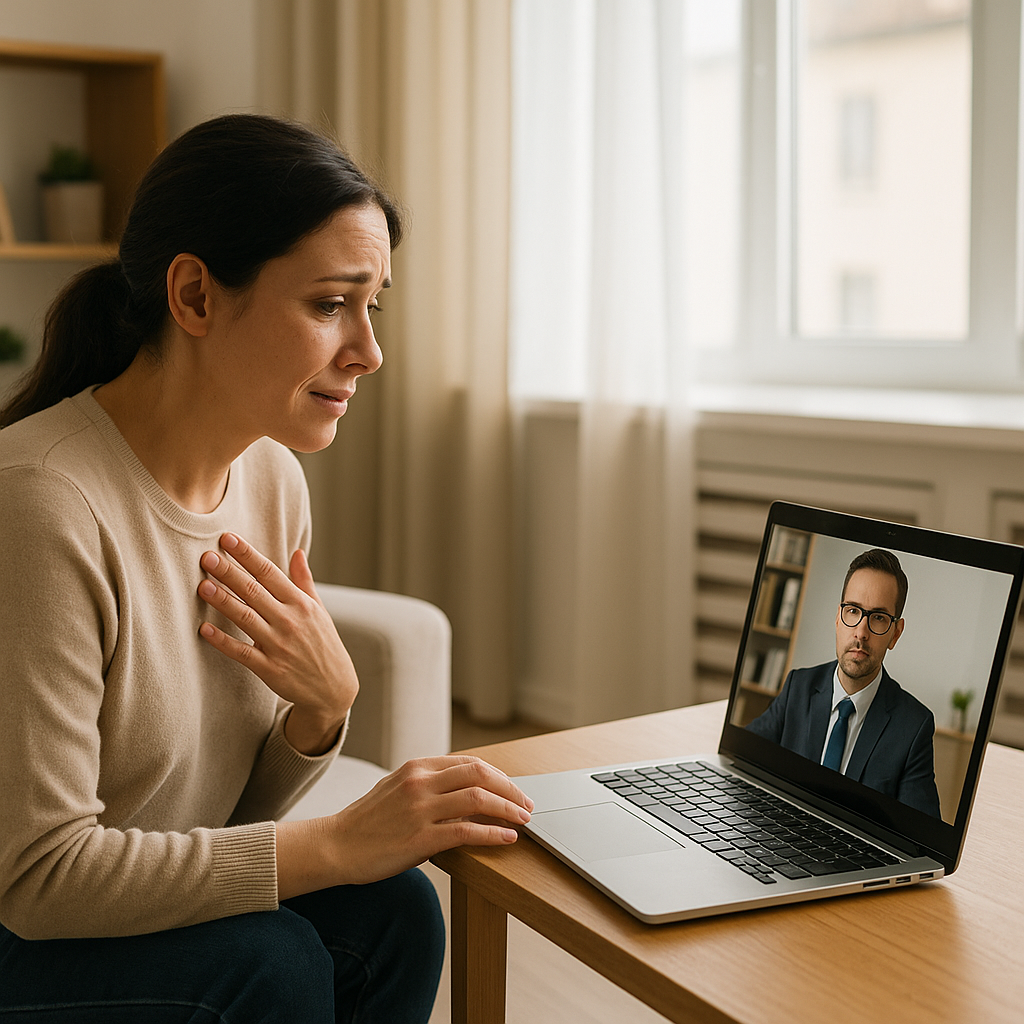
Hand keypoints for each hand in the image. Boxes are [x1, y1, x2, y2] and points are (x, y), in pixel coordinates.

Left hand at [197, 533, 357, 752]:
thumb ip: (304, 581)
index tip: (228, 539)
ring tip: (203, 585)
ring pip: (245, 618)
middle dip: (230, 572)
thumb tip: (297, 552)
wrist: (334, 688)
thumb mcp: (319, 610)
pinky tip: (204, 629)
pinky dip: (223, 641)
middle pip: (254, 591)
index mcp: (301, 603)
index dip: (247, 554)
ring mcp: (279, 645)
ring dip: (223, 601)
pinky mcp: (269, 669)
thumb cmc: (324, 644)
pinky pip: (241, 653)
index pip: (270, 572)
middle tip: (207, 556)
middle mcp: (290, 621)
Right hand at [277, 756, 535, 894]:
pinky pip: (467, 831)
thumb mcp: (398, 789)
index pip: (470, 763)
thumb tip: (468, 793)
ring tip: (524, 820)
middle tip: (527, 804)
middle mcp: (420, 782)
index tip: (513, 790)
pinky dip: (493, 834)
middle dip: (510, 789)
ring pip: (478, 799)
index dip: (499, 776)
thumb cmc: (367, 822)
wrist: (335, 846)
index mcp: (417, 767)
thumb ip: (430, 785)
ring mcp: (420, 809)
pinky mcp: (419, 838)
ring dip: (508, 809)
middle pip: (480, 774)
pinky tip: (506, 839)